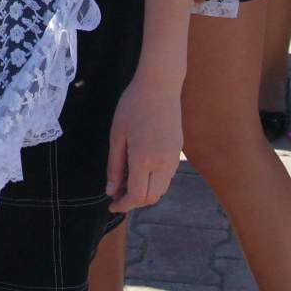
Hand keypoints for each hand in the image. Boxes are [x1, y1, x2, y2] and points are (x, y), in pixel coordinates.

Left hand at [106, 70, 183, 213]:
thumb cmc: (133, 106)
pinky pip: (167, 176)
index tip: (111, 205)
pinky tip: (140, 169)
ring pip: (161, 189)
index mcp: (144, 159)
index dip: (123, 205)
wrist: (160, 85)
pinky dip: (154, 181)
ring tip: (127, 181)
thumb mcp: (116, 136)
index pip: (136, 196)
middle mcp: (163, 163)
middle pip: (151, 197)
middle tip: (117, 194)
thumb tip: (112, 191)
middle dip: (134, 202)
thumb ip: (114, 166)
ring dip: (145, 192)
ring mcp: (174, 158)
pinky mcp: (178, 151)